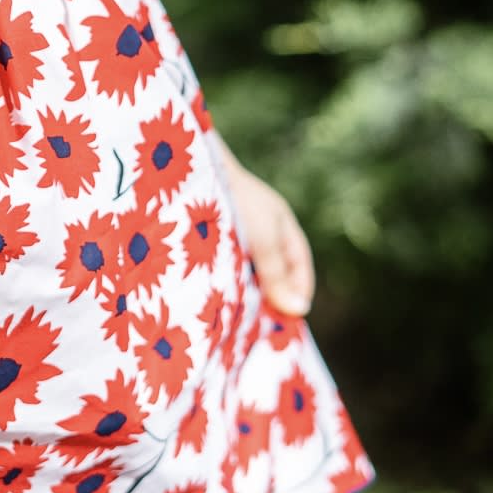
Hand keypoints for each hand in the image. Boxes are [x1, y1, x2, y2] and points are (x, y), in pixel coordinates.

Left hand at [222, 157, 315, 317]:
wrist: (193, 167)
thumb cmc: (236, 200)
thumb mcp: (263, 240)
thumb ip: (277, 275)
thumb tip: (299, 311)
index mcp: (282, 225)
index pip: (299, 266)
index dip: (296, 293)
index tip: (287, 320)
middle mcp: (260, 225)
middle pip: (271, 269)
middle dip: (267, 294)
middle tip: (258, 325)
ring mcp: (235, 225)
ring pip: (244, 265)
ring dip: (241, 286)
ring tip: (232, 314)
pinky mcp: (208, 228)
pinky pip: (221, 257)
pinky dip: (221, 274)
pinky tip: (210, 290)